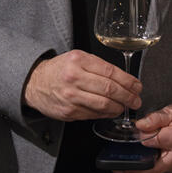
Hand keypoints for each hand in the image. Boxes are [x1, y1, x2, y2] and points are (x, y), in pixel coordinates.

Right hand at [23, 49, 142, 120]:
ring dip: (119, 107)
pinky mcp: (69, 112)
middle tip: (136, 99)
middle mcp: (74, 78)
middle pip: (110, 90)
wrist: (34, 83)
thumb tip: (124, 80)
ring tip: (125, 106)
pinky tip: (111, 111)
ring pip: (104, 105)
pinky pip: (94, 114)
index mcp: (78, 60)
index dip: (128, 81)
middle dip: (128, 96)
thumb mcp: (77, 58)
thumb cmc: (59, 69)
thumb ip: (98, 66)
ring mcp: (71, 97)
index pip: (111, 72)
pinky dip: (106, 114)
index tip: (137, 86)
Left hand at [124, 102, 171, 172]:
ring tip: (119, 164)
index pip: (151, 142)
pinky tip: (132, 161)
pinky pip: (157, 168)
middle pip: (151, 167)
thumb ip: (155, 119)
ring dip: (137, 169)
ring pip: (153, 170)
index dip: (138, 137)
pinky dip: (144, 166)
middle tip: (115, 165)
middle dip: (132, 168)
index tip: (128, 134)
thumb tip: (139, 126)